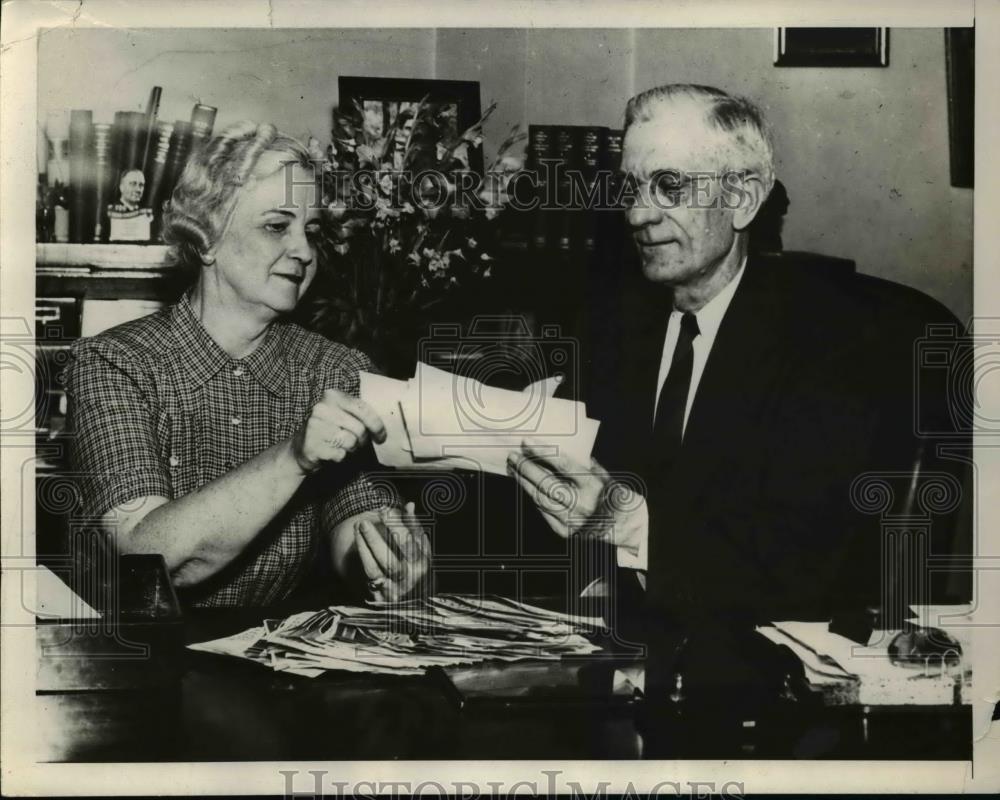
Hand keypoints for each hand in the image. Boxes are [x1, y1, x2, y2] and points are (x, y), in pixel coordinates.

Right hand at [291, 389, 386, 473]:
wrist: (299, 449)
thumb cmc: (328, 430)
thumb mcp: (341, 414)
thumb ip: (359, 414)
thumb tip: (384, 425)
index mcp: (332, 396)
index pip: (363, 408)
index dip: (377, 424)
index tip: (381, 435)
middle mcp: (322, 408)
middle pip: (359, 429)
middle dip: (362, 440)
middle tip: (357, 442)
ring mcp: (315, 426)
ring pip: (351, 442)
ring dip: (350, 448)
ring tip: (340, 445)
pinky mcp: (312, 445)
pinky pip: (340, 454)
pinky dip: (339, 457)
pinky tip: (330, 452)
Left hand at [355, 503, 430, 601]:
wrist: (411, 598)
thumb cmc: (415, 565)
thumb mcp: (420, 546)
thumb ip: (414, 526)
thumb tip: (409, 505)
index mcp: (422, 564)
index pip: (410, 544)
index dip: (398, 526)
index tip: (386, 511)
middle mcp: (409, 579)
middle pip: (391, 559)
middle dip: (376, 539)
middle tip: (365, 521)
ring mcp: (394, 588)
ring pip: (377, 567)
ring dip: (366, 545)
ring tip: (360, 526)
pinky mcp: (379, 594)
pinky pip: (369, 572)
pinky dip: (363, 554)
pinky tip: (358, 538)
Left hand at [507, 439, 644, 549]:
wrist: (621, 526)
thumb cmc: (610, 494)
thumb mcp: (601, 474)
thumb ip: (582, 464)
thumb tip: (558, 450)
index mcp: (591, 485)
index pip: (562, 465)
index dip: (542, 453)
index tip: (526, 443)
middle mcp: (580, 503)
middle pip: (546, 483)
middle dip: (526, 468)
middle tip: (513, 456)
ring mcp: (571, 519)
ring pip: (540, 498)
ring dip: (524, 483)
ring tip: (514, 470)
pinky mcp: (564, 531)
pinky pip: (543, 512)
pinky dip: (534, 498)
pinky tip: (526, 487)